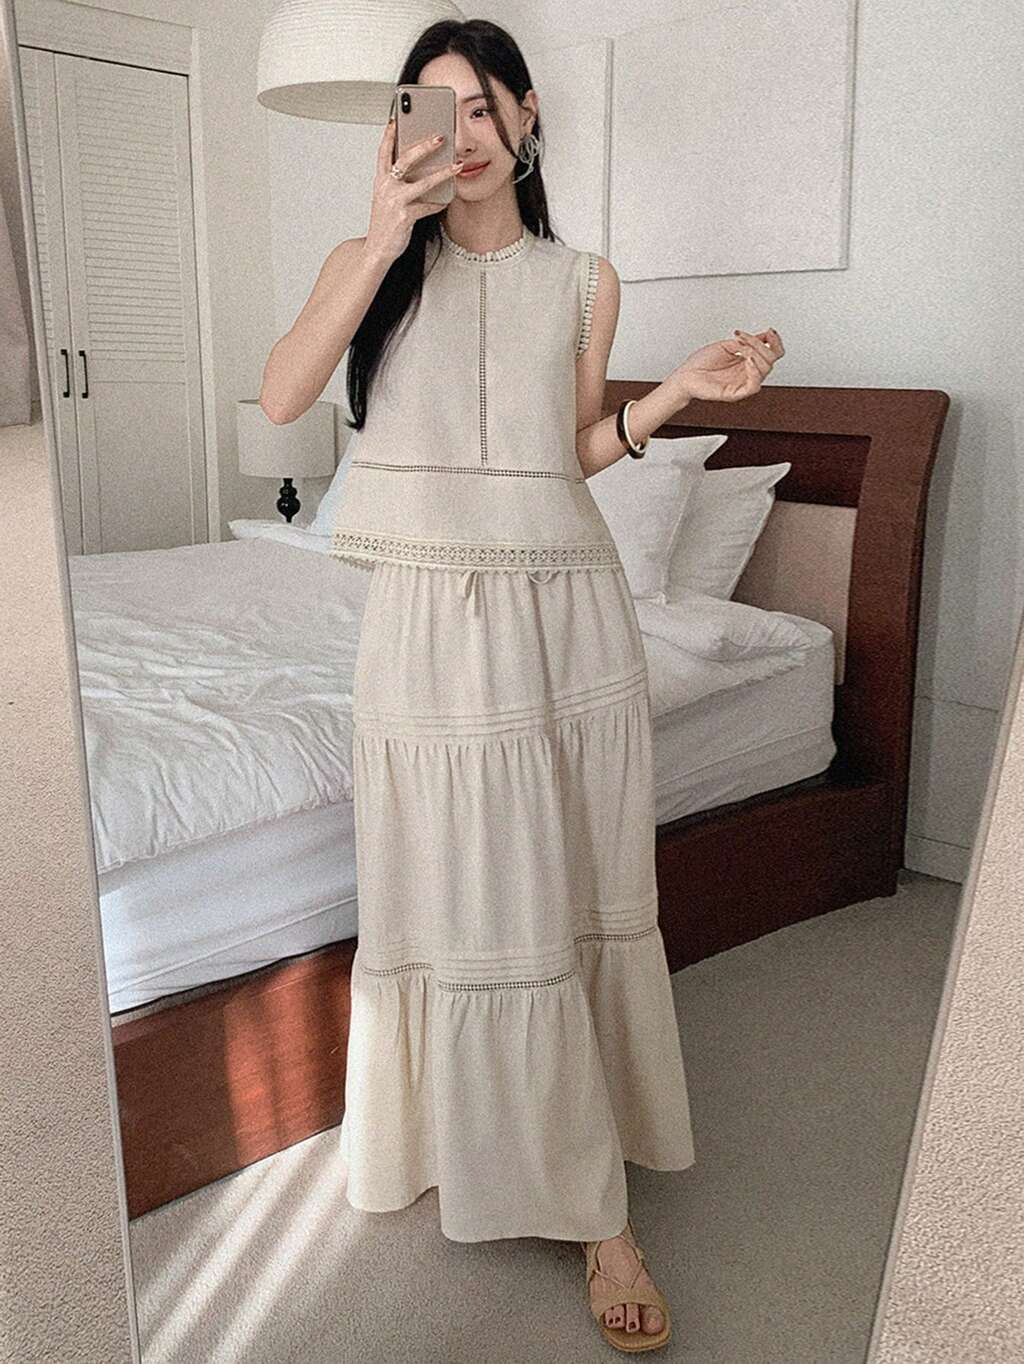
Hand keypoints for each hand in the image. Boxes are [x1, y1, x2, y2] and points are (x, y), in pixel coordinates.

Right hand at [364, 118, 463, 265]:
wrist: (377, 250)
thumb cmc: (384, 224)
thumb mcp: (387, 199)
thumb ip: (399, 183)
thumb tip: (423, 170)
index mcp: (380, 180)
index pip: (384, 151)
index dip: (390, 134)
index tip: (397, 118)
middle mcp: (386, 187)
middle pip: (406, 159)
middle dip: (425, 146)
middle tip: (441, 137)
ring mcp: (395, 201)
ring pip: (423, 182)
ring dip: (443, 173)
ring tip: (457, 166)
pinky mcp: (404, 216)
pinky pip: (428, 206)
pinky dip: (439, 203)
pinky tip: (447, 199)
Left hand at [670, 329, 784, 402]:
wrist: (685, 376)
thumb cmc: (700, 364)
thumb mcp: (726, 345)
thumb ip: (746, 342)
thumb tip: (763, 335)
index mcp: (747, 362)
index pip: (772, 354)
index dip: (775, 342)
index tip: (769, 331)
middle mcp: (747, 373)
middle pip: (771, 360)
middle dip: (760, 344)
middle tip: (744, 339)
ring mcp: (742, 383)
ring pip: (765, 370)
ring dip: (756, 353)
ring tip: (741, 348)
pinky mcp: (736, 393)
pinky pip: (753, 386)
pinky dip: (754, 371)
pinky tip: (747, 361)